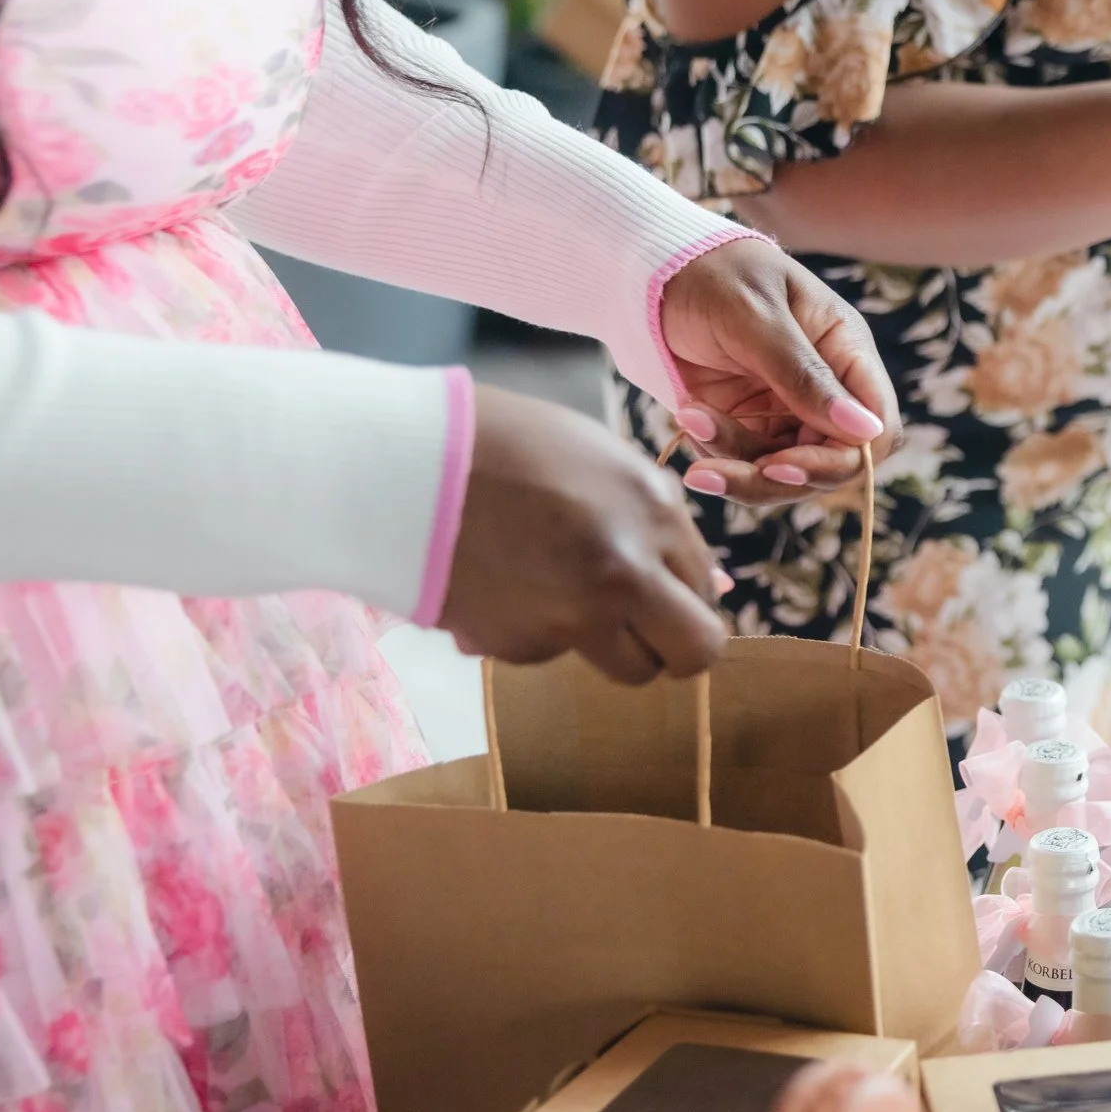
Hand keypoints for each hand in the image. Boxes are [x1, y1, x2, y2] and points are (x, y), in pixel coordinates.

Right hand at [439, 385, 727, 683]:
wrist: (400, 463)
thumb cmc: (504, 443)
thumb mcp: (603, 461)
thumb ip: (659, 524)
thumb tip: (710, 586)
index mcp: (655, 512)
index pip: (708, 591)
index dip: (685, 594)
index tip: (661, 589)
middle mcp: (626, 571)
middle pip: (693, 654)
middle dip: (676, 648)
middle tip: (646, 629)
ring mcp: (573, 616)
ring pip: (626, 667)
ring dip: (606, 643)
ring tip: (558, 590)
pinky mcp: (519, 646)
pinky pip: (550, 654)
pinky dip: (535, 631)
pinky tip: (504, 582)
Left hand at [656, 236, 902, 505]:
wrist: (654, 269)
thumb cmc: (716, 274)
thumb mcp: (757, 317)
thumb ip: (805, 375)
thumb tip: (866, 429)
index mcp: (846, 352)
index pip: (876, 428)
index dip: (842, 460)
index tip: (785, 464)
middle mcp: (825, 389)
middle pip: (830, 464)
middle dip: (776, 477)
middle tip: (717, 471)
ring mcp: (786, 410)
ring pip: (783, 474)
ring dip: (735, 466)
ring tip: (689, 421)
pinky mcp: (748, 423)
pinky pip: (743, 464)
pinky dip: (713, 453)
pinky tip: (687, 416)